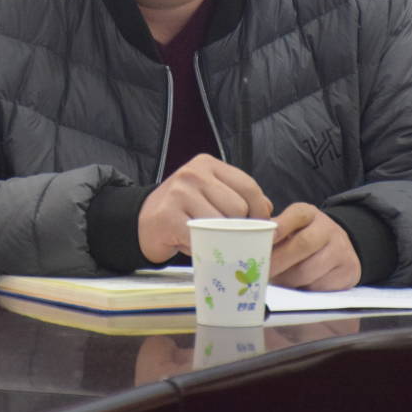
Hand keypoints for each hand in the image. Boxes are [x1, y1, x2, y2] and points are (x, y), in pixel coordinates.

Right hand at [137, 154, 272, 263]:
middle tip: (229, 237)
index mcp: (208, 164)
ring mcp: (179, 193)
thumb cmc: (183, 210)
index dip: (259, 211)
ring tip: (207, 238)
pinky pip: (201, 237)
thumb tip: (268, 208)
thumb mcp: (211, 193)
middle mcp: (194, 173)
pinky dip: (202, 246)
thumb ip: (239, 196)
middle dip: (238, 227)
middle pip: (238, 208)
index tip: (259, 226)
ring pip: (222, 224)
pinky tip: (193, 243)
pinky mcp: (169, 216)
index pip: (248, 186)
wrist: (143, 222)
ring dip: (220, 239)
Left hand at [269, 203, 360, 290]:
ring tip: (277, 281)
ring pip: (309, 270)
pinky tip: (296, 287)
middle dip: (278, 261)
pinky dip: (304, 290)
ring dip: (288, 280)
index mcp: (309, 214)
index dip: (280, 227)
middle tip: (261, 272)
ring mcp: (341, 249)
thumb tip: (249, 240)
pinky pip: (320, 286)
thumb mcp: (290, 228)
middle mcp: (328, 228)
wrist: (338, 248)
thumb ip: (273, 232)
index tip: (265, 239)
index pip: (297, 215)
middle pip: (303, 244)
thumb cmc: (304, 238)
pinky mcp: (348, 271)